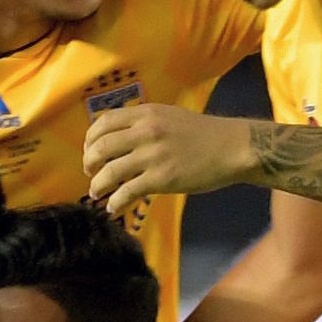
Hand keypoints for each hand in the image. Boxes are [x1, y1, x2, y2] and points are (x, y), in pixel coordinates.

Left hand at [84, 101, 255, 215]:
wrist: (232, 147)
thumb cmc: (203, 133)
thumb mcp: (169, 116)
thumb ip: (144, 124)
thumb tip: (119, 139)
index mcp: (145, 114)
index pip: (103, 122)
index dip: (89, 139)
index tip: (89, 150)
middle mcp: (145, 131)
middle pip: (100, 147)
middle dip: (89, 163)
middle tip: (90, 173)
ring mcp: (152, 156)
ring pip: (109, 172)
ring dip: (97, 185)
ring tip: (97, 193)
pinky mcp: (161, 179)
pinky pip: (127, 192)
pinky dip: (115, 202)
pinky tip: (114, 208)